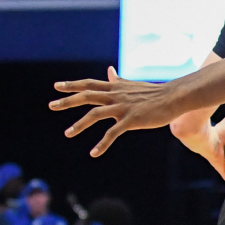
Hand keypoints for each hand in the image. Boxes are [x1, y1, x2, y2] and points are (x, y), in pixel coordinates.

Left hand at [51, 67, 197, 157]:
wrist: (173, 98)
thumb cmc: (154, 93)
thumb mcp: (132, 85)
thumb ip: (117, 80)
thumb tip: (109, 70)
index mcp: (115, 87)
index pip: (89, 84)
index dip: (72, 85)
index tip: (57, 87)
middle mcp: (115, 95)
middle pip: (86, 96)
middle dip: (67, 101)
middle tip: (51, 105)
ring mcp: (123, 107)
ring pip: (95, 114)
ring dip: (79, 124)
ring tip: (68, 133)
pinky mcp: (131, 120)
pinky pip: (113, 133)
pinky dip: (102, 143)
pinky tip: (94, 153)